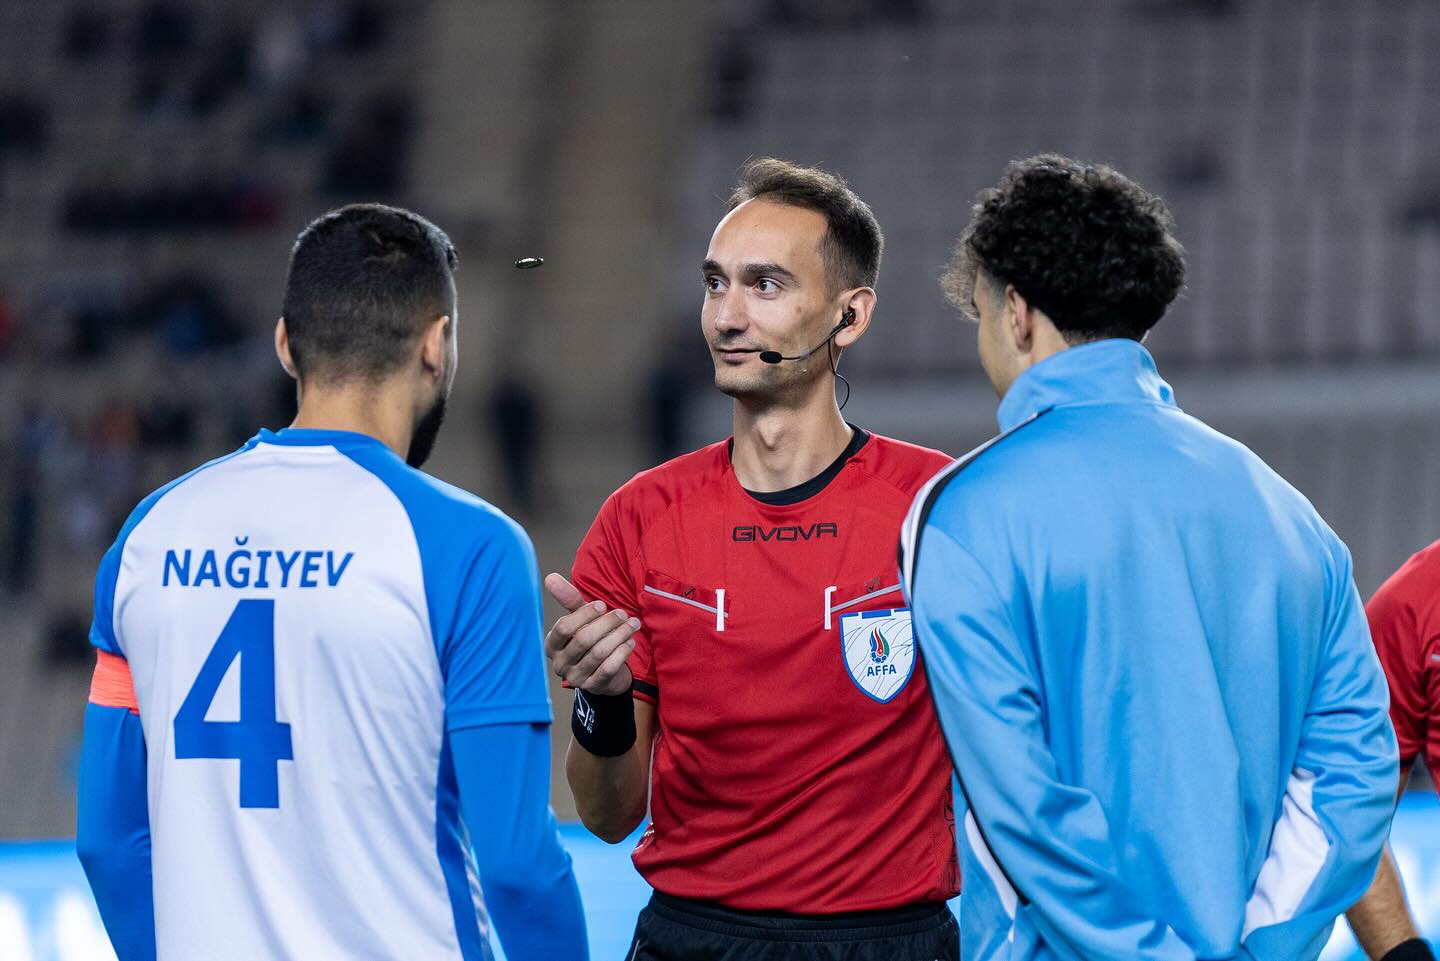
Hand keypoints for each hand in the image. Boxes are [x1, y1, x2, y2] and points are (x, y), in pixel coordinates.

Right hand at [543, 574, 639, 695]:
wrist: (603, 673)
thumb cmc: (589, 638)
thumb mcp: (579, 619)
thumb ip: (568, 599)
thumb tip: (550, 577)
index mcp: (552, 645)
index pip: (564, 627)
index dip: (584, 615)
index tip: (601, 605)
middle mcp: (560, 664)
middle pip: (583, 640)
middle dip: (606, 624)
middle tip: (622, 613)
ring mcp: (576, 678)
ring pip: (599, 653)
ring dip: (619, 635)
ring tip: (633, 624)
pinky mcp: (594, 686)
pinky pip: (609, 667)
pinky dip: (622, 652)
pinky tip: (630, 641)